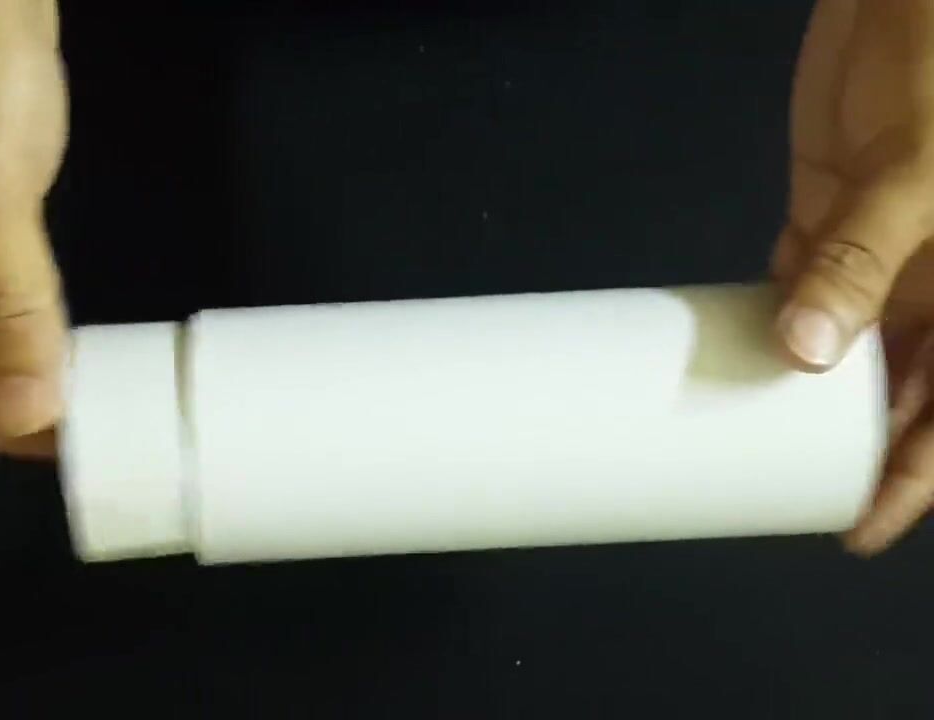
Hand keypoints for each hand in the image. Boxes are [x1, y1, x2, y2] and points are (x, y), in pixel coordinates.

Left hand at [773, 0, 933, 553]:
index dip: (910, 480)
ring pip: (842, 346)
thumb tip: (800, 353)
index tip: (856, 528)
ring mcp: (877, 253)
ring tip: (746, 442)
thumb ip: (860, 263)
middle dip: (849, 449)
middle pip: (895, 395)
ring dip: (802, 392)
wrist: (907, 2)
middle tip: (781, 495)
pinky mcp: (828, 214)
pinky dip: (772, 319)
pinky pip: (799, 285)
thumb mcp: (917, 181)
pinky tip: (738, 355)